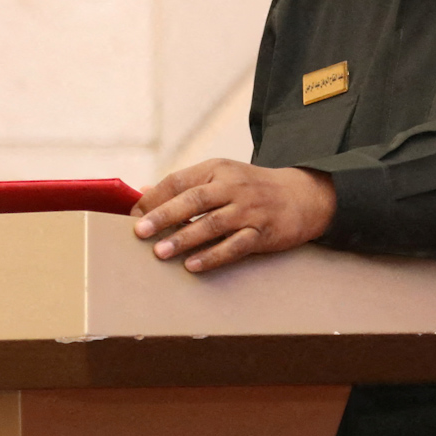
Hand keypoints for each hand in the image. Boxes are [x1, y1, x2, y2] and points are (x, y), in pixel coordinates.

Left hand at [130, 160, 336, 272]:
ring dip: (184, 238)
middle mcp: (232, 187)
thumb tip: (144, 194)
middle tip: (139, 232)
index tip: (134, 215)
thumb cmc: (251, 188)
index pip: (179, 181)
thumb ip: (185, 186)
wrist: (302, 195)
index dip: (155, 198)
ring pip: (212, 224)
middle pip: (193, 200)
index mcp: (217, 170)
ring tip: (160, 252)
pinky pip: (235, 246)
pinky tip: (193, 265)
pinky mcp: (262, 232)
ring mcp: (249, 210)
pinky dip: (213, 256)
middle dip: (164, 216)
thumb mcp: (220, 177)